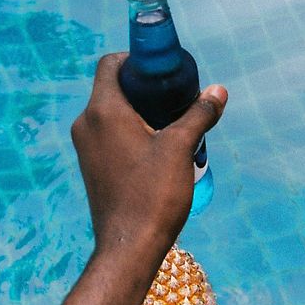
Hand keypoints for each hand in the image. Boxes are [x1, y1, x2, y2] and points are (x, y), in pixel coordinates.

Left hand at [71, 53, 226, 255]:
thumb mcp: (181, 148)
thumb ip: (199, 114)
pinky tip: (159, 146)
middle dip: (146, 86)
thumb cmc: (153, 193)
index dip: (136, 59)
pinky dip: (132, 129)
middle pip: (114, 87)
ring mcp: (86, 147)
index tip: (164, 70)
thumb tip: (218, 90)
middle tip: (177, 96)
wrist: (130, 246)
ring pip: (112, 112)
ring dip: (141, 110)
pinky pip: (110, 132)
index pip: (110, 64)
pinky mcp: (92, 165)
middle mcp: (86, 124)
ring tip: (174, 123)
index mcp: (102, 111)